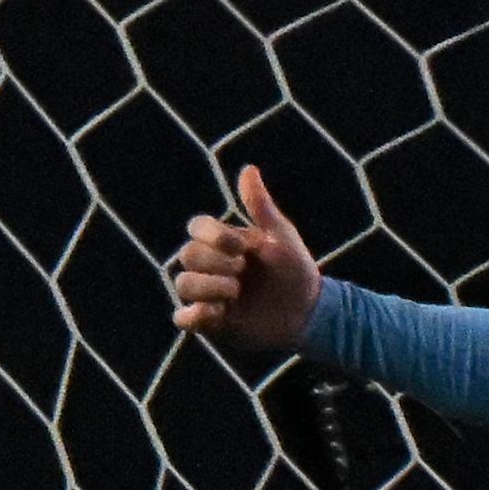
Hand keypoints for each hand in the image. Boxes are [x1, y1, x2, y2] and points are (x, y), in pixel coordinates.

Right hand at [168, 164, 323, 354]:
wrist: (306, 310)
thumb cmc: (294, 269)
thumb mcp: (280, 235)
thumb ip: (260, 205)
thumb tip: (248, 168)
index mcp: (224, 242)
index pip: (197, 228)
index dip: (214, 236)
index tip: (244, 247)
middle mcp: (210, 266)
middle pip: (187, 255)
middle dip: (216, 262)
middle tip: (243, 271)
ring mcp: (207, 294)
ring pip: (183, 283)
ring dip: (209, 286)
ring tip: (236, 294)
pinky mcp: (207, 321)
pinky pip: (182, 318)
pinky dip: (195, 314)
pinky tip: (221, 312)